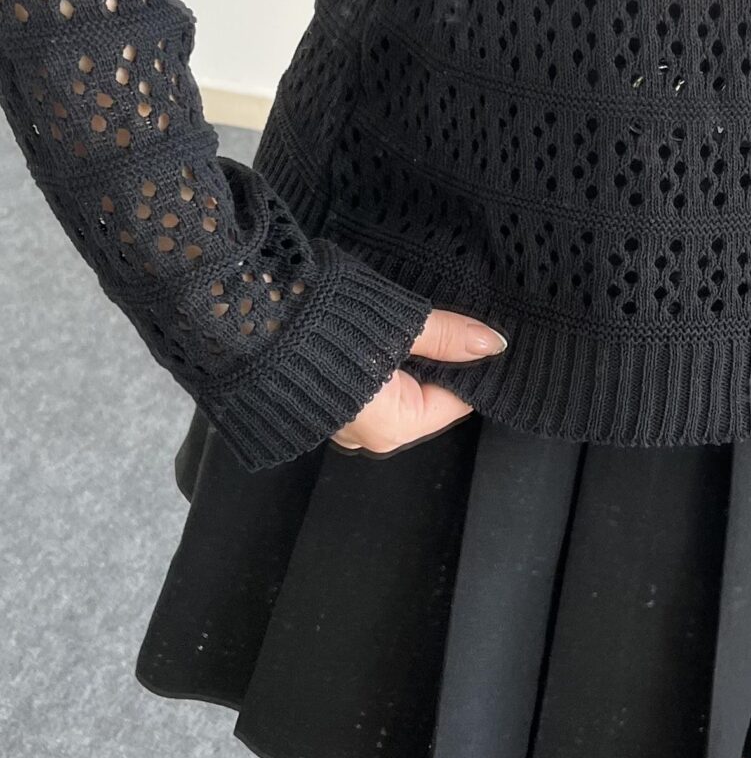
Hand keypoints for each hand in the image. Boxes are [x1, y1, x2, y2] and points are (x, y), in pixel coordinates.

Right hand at [329, 305, 507, 453]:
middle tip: (433, 327)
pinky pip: (363, 395)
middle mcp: (370, 438)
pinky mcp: (320, 411)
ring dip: (399, 366)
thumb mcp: (402, 325)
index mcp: (397, 426)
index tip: (471, 337)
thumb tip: (493, 345)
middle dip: (431, 366)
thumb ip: (449, 337)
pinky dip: (371, 371)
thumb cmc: (329, 324)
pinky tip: (368, 340)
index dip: (466, 367)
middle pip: (424, 400)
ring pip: (393, 397)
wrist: (250, 319)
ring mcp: (342, 428)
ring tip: (396, 329)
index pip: (456, 401)